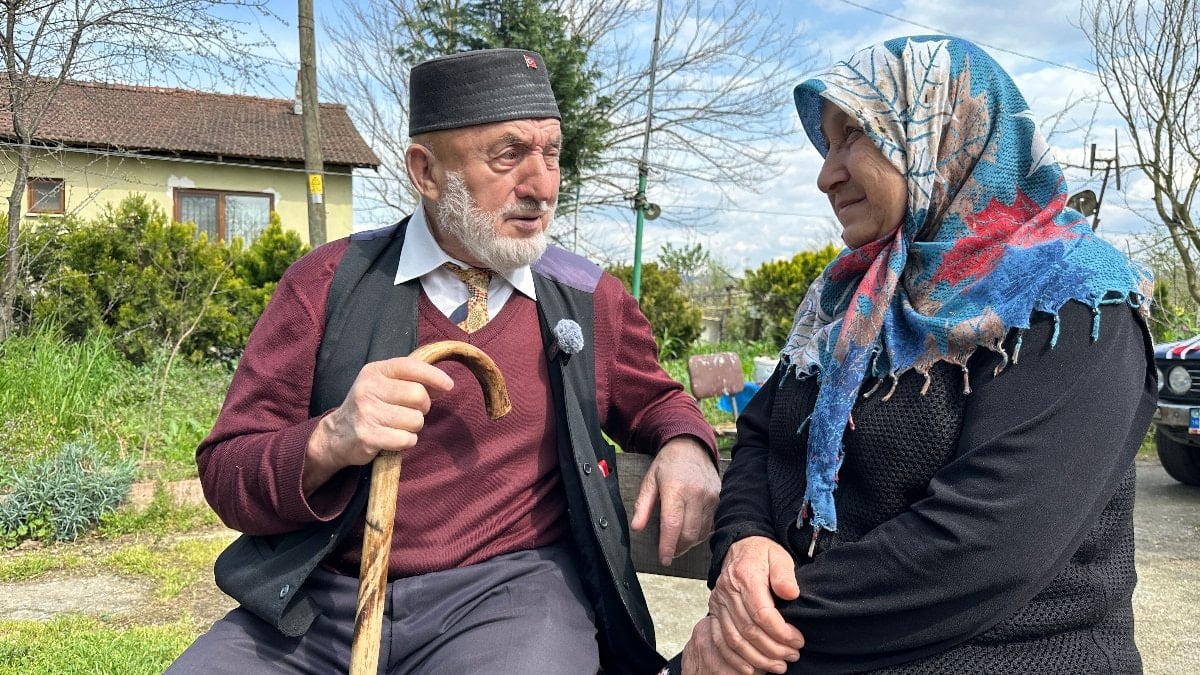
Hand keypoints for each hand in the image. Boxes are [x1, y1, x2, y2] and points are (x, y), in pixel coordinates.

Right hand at [303, 356, 453, 493]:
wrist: (336, 434)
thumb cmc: (369, 406)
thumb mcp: (383, 385)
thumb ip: (411, 380)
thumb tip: (444, 385)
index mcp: (374, 371)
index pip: (410, 366)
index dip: (434, 376)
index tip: (448, 385)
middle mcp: (368, 389)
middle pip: (418, 395)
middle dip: (423, 407)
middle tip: (411, 412)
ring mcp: (367, 413)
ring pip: (415, 420)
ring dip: (414, 427)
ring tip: (398, 426)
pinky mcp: (368, 437)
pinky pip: (407, 439)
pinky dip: (407, 441)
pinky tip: (394, 438)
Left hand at [629, 437, 720, 564]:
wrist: (692, 447)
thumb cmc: (667, 465)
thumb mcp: (649, 481)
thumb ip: (642, 506)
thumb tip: (636, 528)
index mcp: (675, 489)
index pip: (672, 524)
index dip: (668, 546)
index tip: (663, 559)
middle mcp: (696, 494)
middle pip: (689, 533)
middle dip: (677, 547)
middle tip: (668, 552)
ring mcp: (711, 497)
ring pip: (701, 532)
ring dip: (689, 542)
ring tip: (678, 542)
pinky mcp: (719, 499)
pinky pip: (711, 525)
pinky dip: (700, 533)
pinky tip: (690, 531)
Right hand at [701, 536, 803, 671]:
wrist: (740, 547)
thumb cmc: (762, 554)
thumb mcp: (779, 556)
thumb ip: (785, 575)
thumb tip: (790, 593)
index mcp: (745, 576)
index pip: (762, 613)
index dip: (781, 632)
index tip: (797, 640)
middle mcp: (728, 592)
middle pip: (749, 630)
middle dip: (773, 649)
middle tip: (792, 656)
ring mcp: (719, 604)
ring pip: (734, 640)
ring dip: (757, 658)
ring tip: (779, 666)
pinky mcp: (715, 613)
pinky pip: (721, 641)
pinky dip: (735, 659)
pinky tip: (752, 668)